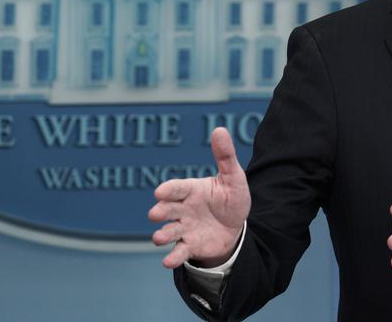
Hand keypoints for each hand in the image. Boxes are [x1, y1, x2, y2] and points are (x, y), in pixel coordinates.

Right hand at [149, 127, 250, 268]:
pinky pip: (178, 251)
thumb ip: (225, 156)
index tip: (160, 192)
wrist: (235, 227)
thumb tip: (220, 129)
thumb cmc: (231, 198)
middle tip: (156, 213)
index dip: (169, 190)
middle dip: (160, 211)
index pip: (177, 188)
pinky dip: (172, 257)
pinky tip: (168, 261)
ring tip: (159, 238)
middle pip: (167, 209)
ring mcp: (184, 228)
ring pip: (168, 231)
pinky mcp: (189, 245)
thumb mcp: (233, 178)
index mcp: (191, 190)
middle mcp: (182, 209)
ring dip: (161, 235)